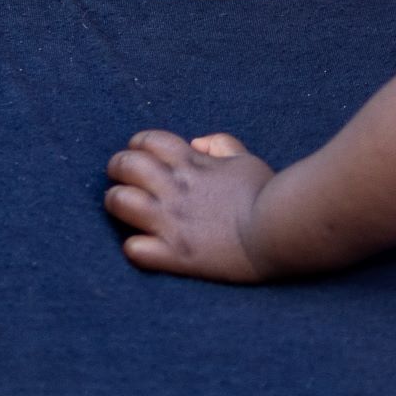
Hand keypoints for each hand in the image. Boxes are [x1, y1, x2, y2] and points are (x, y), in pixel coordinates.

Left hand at [103, 130, 276, 282]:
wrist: (279, 230)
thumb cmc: (268, 194)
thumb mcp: (245, 160)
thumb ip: (222, 145)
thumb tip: (198, 142)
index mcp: (193, 163)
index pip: (149, 141)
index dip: (139, 145)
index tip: (140, 154)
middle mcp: (176, 189)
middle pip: (126, 165)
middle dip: (118, 167)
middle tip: (121, 177)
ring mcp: (172, 222)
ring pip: (120, 202)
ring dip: (116, 202)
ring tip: (120, 207)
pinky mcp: (175, 255)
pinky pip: (134, 249)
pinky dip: (133, 246)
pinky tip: (140, 246)